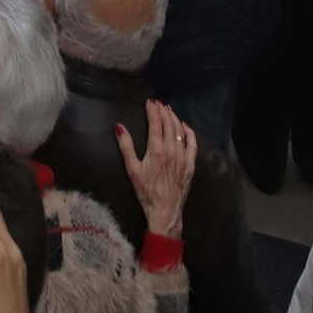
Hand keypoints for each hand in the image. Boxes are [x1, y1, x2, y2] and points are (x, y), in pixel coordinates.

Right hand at [117, 98, 197, 237]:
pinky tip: (185, 126)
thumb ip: (126, 146)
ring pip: (180, 131)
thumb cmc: (146, 191)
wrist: (165, 210)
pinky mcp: (190, 164)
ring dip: (174, 118)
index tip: (149, 101)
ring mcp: (183, 156)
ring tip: (169, 110)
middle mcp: (171, 149)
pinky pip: (192, 144)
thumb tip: (119, 126)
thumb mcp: (132, 169)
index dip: (153, 110)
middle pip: (169, 123)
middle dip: (163, 111)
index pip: (156, 122)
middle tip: (158, 103)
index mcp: (156, 149)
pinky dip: (189, 132)